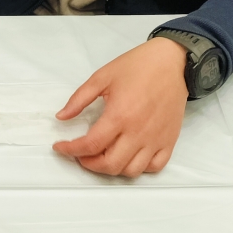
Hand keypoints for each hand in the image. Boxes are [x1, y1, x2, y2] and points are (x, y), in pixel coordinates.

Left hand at [52, 37, 189, 176]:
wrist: (172, 62)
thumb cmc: (138, 67)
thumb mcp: (101, 77)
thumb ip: (78, 99)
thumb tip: (61, 117)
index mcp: (119, 116)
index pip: (90, 145)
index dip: (70, 150)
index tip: (60, 147)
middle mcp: (138, 132)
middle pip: (110, 164)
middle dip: (89, 164)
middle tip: (80, 154)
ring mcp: (156, 139)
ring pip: (131, 171)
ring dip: (112, 169)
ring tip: (102, 156)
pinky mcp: (169, 140)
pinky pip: (155, 167)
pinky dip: (140, 168)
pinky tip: (128, 156)